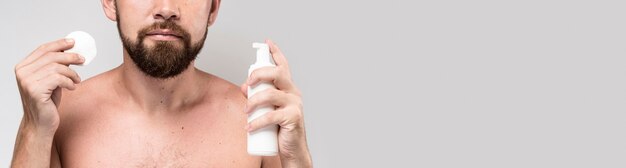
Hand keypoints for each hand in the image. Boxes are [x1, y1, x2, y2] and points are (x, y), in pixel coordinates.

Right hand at [15, 38, 83, 132]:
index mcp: (23, 67)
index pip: (42, 49)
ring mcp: (27, 81)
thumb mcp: (51, 80)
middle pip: (51, 56)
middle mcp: (22, 72)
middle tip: (82, 60)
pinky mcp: (35, 90)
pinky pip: (58, 79)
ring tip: (77, 80)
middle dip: (70, 56)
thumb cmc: (46, 102)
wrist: (40, 123)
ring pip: (56, 67)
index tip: (73, 42)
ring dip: (71, 73)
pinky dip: (69, 82)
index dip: (59, 44)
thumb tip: (70, 51)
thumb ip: (55, 66)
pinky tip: (72, 87)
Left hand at [242, 39, 311, 165]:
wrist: (292, 149)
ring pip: (271, 94)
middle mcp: (294, 92)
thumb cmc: (279, 128)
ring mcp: (295, 104)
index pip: (283, 65)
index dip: (276, 52)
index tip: (267, 42)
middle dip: (259, 74)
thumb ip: (258, 96)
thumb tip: (243, 87)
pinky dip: (257, 122)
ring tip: (246, 112)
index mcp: (288, 88)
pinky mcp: (293, 118)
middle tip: (247, 84)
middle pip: (277, 73)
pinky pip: (271, 116)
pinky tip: (249, 127)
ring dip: (254, 101)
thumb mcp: (268, 108)